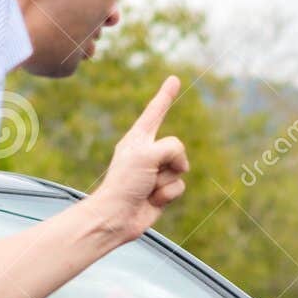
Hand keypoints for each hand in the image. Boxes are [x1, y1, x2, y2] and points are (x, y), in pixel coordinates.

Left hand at [91, 76, 188, 241]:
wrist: (116, 216)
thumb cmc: (125, 182)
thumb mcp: (147, 153)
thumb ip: (171, 147)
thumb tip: (181, 166)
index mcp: (138, 138)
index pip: (155, 111)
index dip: (166, 95)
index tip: (174, 80)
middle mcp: (148, 153)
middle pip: (176, 147)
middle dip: (170, 161)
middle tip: (147, 173)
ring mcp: (156, 172)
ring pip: (180, 168)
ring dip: (166, 180)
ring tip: (147, 187)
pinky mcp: (162, 191)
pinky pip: (179, 186)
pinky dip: (168, 194)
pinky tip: (152, 199)